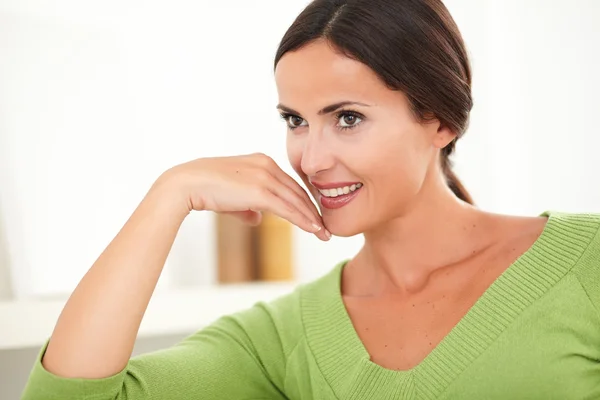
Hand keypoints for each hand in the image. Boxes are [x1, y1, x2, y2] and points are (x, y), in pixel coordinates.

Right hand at [157, 153, 329, 240]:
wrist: (188, 184)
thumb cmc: (206, 189)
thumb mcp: (233, 195)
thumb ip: (248, 206)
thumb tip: (259, 219)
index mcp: (262, 161)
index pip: (289, 184)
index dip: (303, 201)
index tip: (313, 216)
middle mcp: (267, 165)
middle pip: (297, 191)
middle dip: (313, 211)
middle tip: (325, 228)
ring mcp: (264, 176)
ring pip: (296, 200)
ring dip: (312, 218)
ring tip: (323, 234)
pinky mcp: (260, 190)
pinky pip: (287, 208)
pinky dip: (303, 220)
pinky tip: (313, 230)